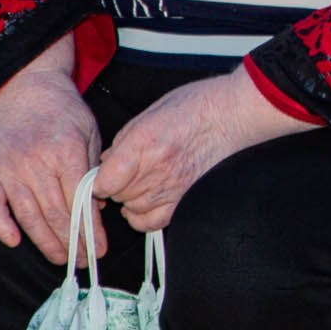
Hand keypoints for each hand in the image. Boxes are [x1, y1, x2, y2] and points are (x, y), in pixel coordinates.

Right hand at [0, 38, 102, 263]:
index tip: (100, 248)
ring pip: (28, 215)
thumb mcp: (90, 131)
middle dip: (73, 242)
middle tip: (83, 260)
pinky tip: (15, 241)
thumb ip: (95, 166)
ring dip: (45, 241)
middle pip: (56, 213)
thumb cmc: (62, 110)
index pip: (81, 201)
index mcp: (66, 153)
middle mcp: (36, 164)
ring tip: (60, 258)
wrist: (23, 87)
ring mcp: (9, 169)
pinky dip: (2, 225)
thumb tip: (102, 204)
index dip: (91, 229)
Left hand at [93, 70, 314, 231]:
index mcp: (143, 146)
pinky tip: (146, 201)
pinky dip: (143, 216)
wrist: (232, 114)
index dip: (98, 178)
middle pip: (116, 196)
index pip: (102, 182)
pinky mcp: (185, 199)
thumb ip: (122, 143)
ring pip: (131, 208)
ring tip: (142, 180)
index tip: (103, 172)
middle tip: (128, 170)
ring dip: (131, 198)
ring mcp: (172, 188)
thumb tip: (106, 165)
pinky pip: (152, 222)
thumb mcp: (148, 114)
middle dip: (116, 185)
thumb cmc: (194, 107)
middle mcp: (156, 171)